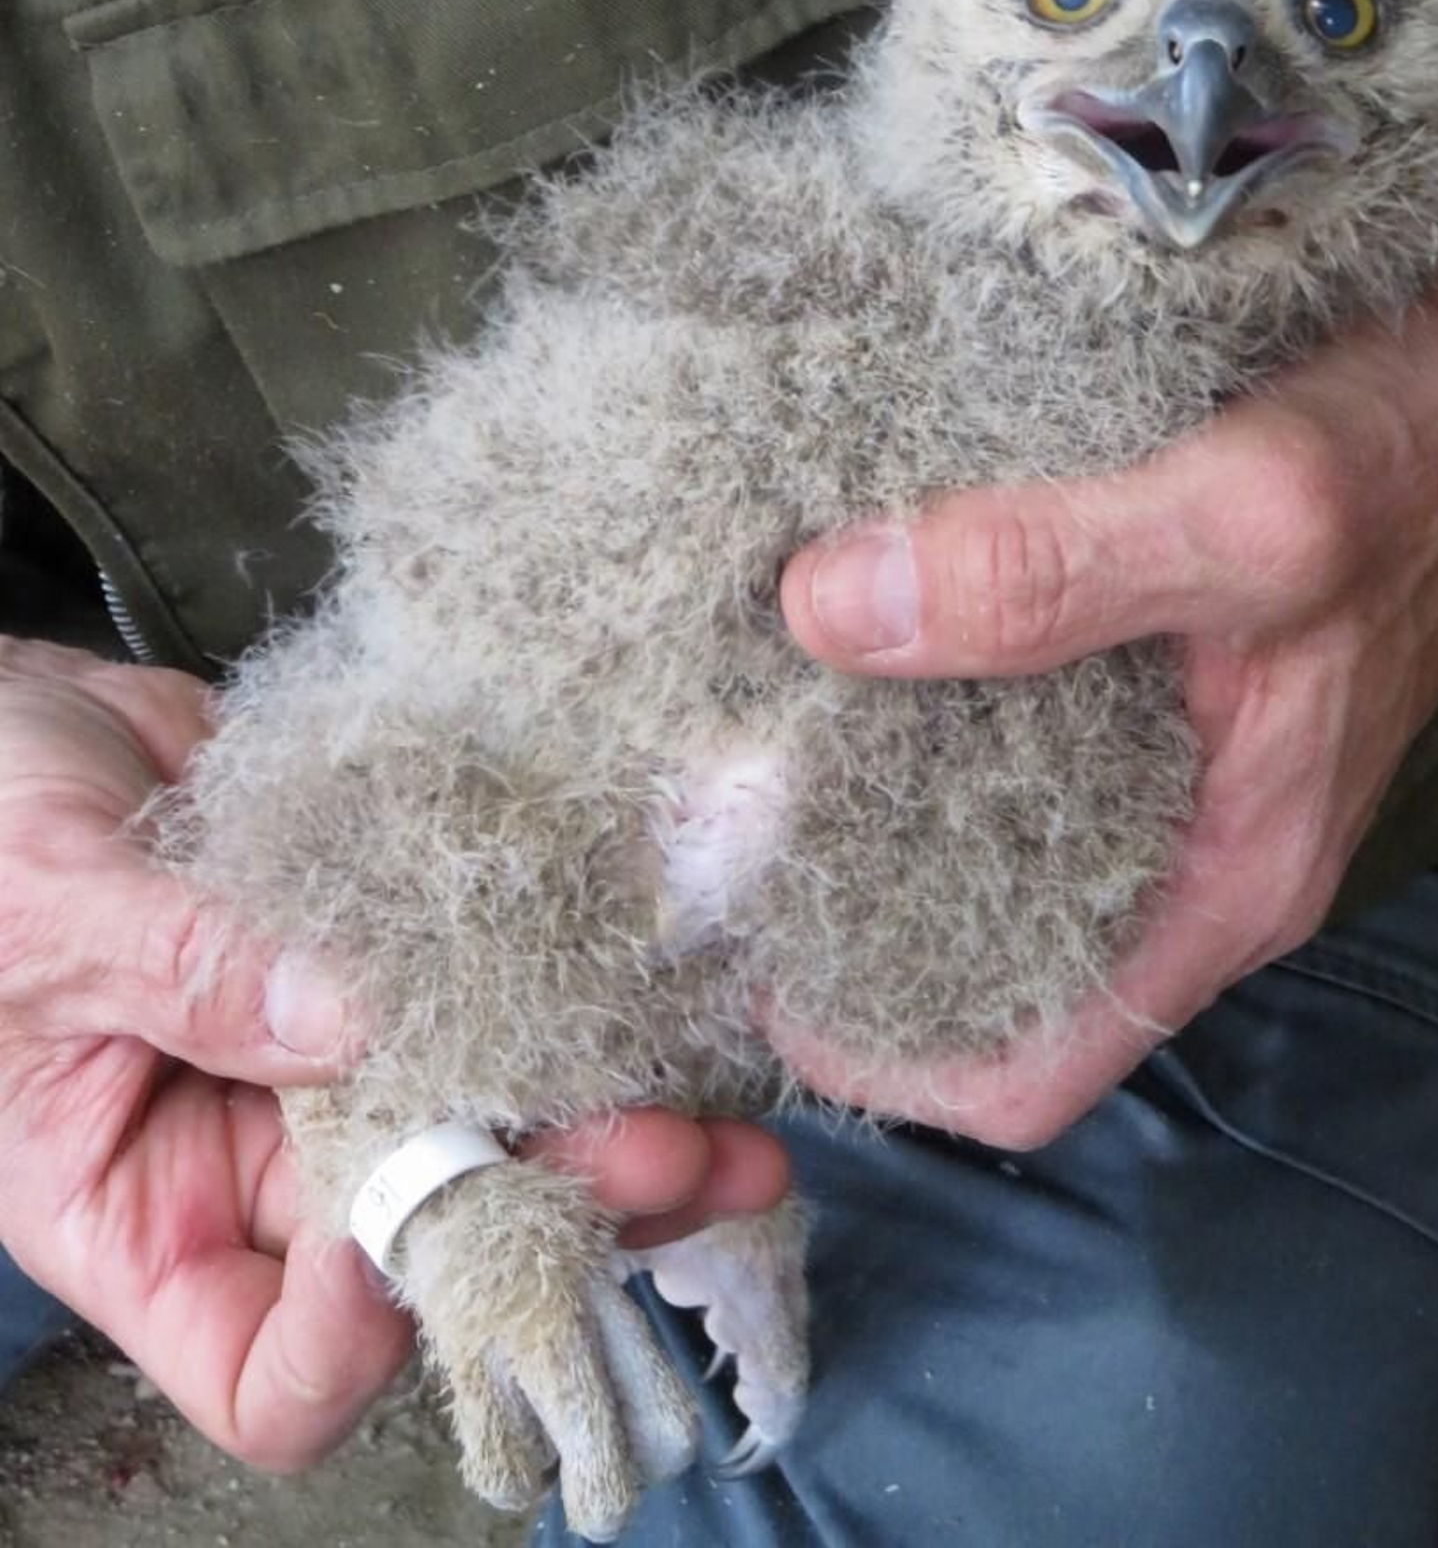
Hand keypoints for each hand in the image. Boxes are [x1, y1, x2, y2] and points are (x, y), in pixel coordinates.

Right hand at [0, 639, 786, 1468]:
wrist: (11, 714)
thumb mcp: (47, 908)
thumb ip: (187, 966)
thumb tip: (346, 1017)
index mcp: (141, 1210)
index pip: (271, 1368)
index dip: (362, 1338)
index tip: (425, 1228)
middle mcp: (257, 1157)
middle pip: (428, 1249)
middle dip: (555, 1211)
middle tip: (675, 1153)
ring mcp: (334, 1055)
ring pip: (490, 1126)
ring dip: (607, 1116)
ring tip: (722, 1098)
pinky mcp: (390, 954)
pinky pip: (491, 990)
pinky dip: (575, 988)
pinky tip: (660, 967)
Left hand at [777, 232, 1437, 1148]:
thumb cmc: (1417, 452)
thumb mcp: (1245, 513)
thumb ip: (1051, 572)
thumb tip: (830, 611)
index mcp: (1227, 876)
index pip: (1031, 1068)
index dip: (882, 1053)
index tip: (752, 968)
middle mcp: (1193, 842)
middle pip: (985, 951)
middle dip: (843, 908)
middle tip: (712, 817)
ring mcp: (1179, 761)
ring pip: (991, 831)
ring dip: (874, 789)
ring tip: (750, 717)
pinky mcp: (1161, 673)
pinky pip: (1020, 725)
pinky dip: (930, 692)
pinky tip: (853, 614)